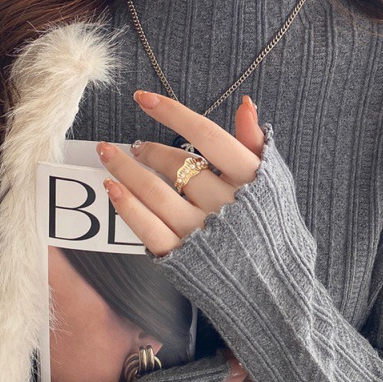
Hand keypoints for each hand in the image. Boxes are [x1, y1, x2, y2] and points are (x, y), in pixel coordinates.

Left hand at [97, 92, 264, 256]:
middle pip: (178, 164)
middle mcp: (226, 203)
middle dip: (149, 150)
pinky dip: (127, 206)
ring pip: (155, 191)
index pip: (207, 135)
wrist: (273, 283)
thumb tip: (245, 104)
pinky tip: (111, 188)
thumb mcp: (273, 181)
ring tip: (109, 155)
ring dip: (125, 169)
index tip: (144, 98)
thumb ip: (254, 143)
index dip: (173, 113)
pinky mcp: (183, 256)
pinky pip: (148, 227)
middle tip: (136, 145)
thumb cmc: (271, 226)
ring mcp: (202, 231)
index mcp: (250, 179)